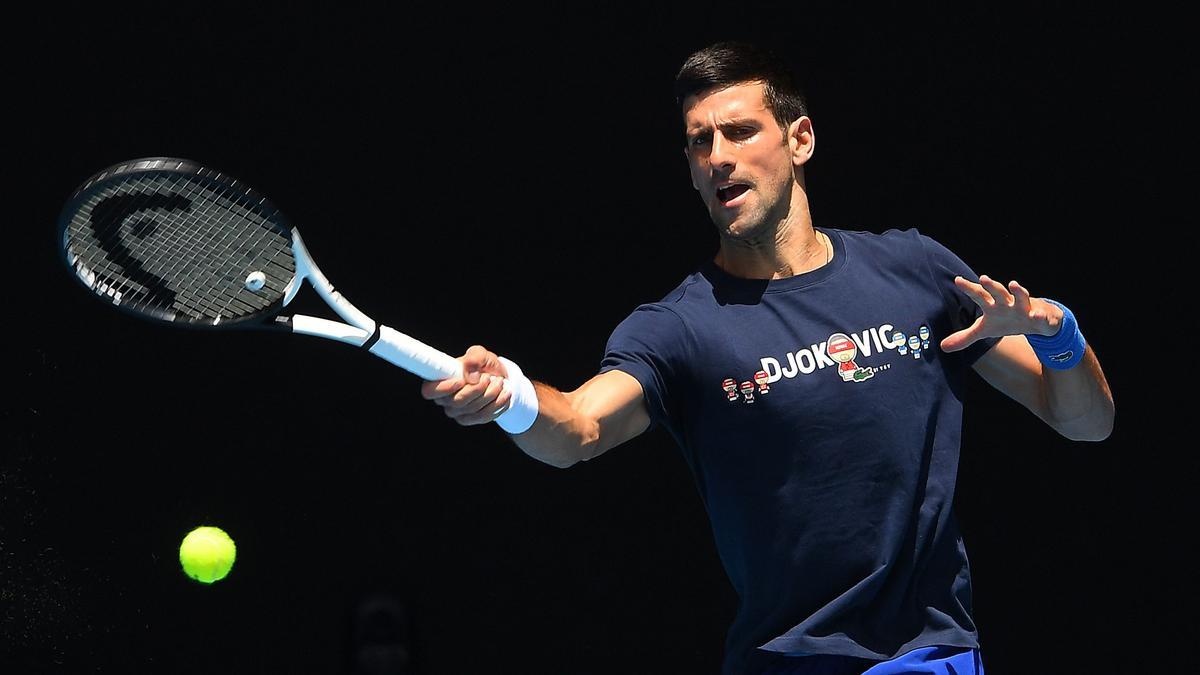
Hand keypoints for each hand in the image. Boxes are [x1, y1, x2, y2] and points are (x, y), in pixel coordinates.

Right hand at [420, 344, 512, 424]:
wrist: (499, 378)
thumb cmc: (483, 365)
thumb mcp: (480, 354)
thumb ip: (474, 358)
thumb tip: (470, 375)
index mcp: (439, 381)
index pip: (429, 391)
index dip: (443, 389)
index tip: (460, 381)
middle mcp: (445, 400)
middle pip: (457, 401)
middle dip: (478, 389)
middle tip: (489, 377)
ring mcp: (457, 412)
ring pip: (473, 409)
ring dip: (491, 394)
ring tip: (499, 382)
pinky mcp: (470, 420)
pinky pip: (484, 416)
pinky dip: (497, 404)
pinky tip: (504, 394)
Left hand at [940, 275, 1065, 352]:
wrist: (1036, 322)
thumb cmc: (1006, 321)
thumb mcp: (985, 330)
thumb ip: (965, 337)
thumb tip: (943, 347)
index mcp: (992, 306)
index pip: (979, 295)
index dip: (969, 288)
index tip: (958, 280)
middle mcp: (1007, 303)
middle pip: (998, 292)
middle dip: (991, 286)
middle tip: (983, 278)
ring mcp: (1024, 308)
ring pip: (1021, 297)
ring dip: (1018, 291)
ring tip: (1013, 283)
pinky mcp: (1039, 316)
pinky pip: (1039, 316)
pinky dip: (1038, 315)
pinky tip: (1035, 315)